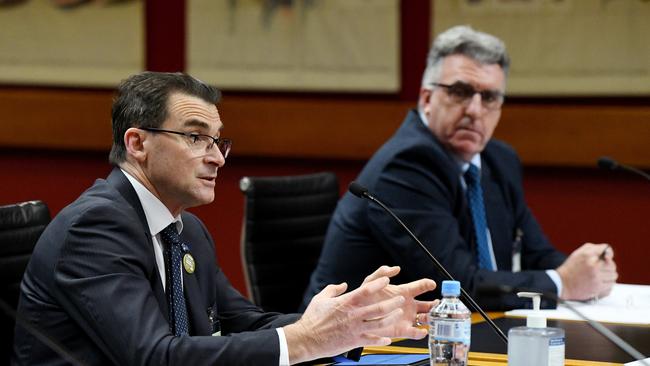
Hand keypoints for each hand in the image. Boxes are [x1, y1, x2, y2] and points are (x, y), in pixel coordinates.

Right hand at [283, 266, 435, 363]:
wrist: (306, 339)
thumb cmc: (312, 319)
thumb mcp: (321, 298)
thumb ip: (333, 289)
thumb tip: (343, 284)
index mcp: (346, 302)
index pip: (366, 290)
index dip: (379, 283)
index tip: (387, 279)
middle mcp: (353, 315)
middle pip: (378, 307)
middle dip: (392, 302)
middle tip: (401, 299)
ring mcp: (355, 328)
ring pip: (379, 323)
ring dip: (392, 318)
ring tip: (399, 314)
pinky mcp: (354, 341)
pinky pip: (372, 339)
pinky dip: (382, 339)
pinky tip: (388, 338)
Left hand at [359, 266, 437, 334]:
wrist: (358, 316)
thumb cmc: (364, 298)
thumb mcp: (371, 281)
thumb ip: (382, 272)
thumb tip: (396, 268)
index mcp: (404, 292)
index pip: (420, 286)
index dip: (427, 284)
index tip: (432, 284)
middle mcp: (408, 305)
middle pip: (428, 304)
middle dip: (435, 304)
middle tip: (438, 304)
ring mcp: (406, 317)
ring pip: (425, 318)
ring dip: (430, 318)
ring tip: (429, 317)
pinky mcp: (402, 330)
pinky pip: (414, 332)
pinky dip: (420, 333)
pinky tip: (422, 331)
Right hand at [556, 243, 617, 300]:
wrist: (561, 283)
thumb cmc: (571, 268)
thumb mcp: (578, 253)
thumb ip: (593, 249)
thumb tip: (608, 252)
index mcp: (587, 255)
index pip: (607, 250)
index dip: (609, 254)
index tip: (607, 257)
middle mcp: (592, 265)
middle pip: (612, 264)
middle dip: (608, 267)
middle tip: (602, 269)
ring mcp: (595, 277)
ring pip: (613, 275)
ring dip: (609, 276)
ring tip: (601, 277)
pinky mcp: (597, 288)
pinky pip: (611, 285)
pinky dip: (607, 285)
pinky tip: (600, 284)